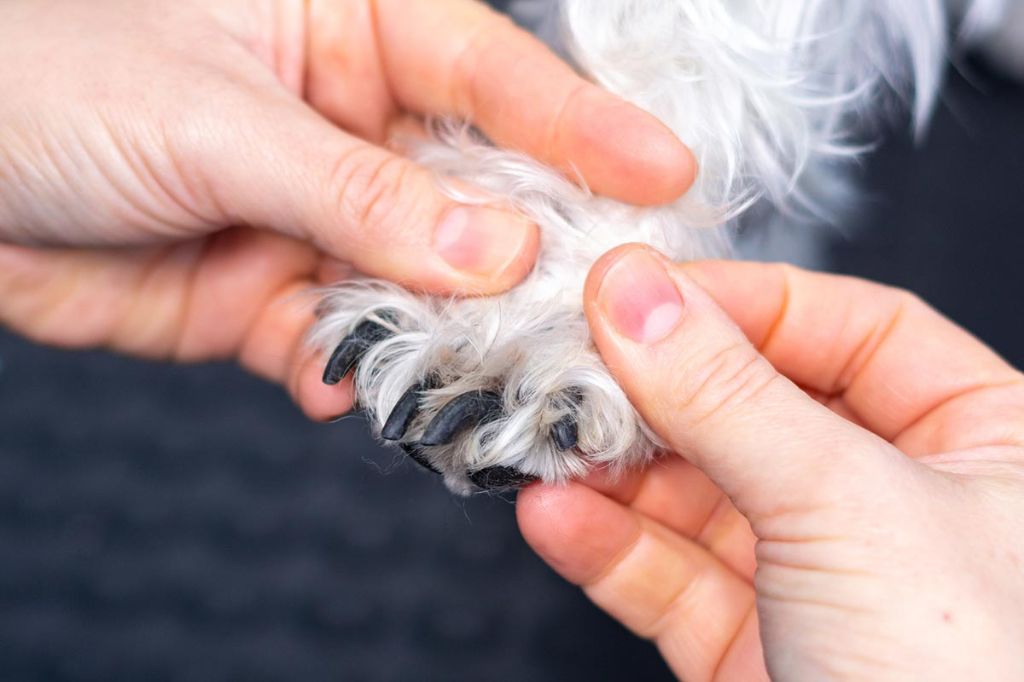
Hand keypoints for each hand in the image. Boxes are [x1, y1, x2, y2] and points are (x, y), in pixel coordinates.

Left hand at [0, 0, 693, 417]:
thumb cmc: (45, 78)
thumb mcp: (215, 118)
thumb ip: (356, 191)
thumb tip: (493, 250)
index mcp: (347, 28)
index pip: (488, 73)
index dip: (580, 126)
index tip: (665, 174)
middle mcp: (347, 125)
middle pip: (475, 192)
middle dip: (530, 253)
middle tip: (592, 307)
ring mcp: (317, 219)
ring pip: (420, 284)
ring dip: (447, 330)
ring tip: (482, 371)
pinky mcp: (271, 299)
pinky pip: (341, 345)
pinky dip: (351, 376)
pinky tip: (343, 390)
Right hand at [518, 246, 1023, 679]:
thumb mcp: (844, 506)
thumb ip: (726, 393)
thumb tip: (631, 291)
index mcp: (978, 438)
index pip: (841, 326)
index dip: (736, 300)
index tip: (636, 289)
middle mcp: (897, 500)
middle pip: (751, 404)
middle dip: (655, 391)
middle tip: (566, 364)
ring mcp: (819, 575)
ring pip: (697, 491)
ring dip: (614, 469)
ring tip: (544, 441)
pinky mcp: (754, 645)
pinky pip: (669, 574)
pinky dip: (607, 545)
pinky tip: (554, 515)